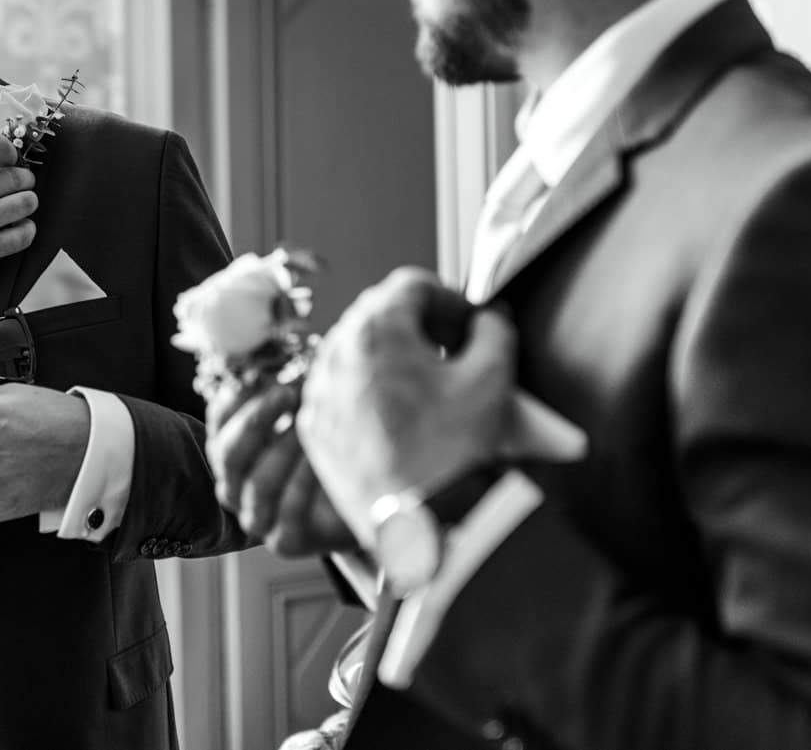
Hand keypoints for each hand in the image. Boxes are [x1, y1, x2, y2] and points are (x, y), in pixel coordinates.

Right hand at [0, 134, 37, 299]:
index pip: (0, 146)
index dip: (10, 155)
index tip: (8, 163)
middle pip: (20, 176)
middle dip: (23, 182)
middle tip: (15, 189)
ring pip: (28, 202)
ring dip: (26, 205)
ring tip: (15, 209)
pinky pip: (25, 234)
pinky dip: (25, 230)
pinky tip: (14, 230)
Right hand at [206, 380, 356, 556]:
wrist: (369, 504)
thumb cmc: (333, 452)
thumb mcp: (310, 415)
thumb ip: (293, 388)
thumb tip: (291, 348)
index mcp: (234, 455)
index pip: (218, 425)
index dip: (234, 398)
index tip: (261, 373)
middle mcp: (236, 489)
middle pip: (229, 455)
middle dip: (256, 420)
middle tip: (286, 393)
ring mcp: (258, 519)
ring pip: (257, 483)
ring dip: (285, 447)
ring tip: (313, 422)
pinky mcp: (285, 541)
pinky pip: (288, 509)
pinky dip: (304, 479)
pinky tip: (322, 457)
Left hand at [297, 267, 517, 547]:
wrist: (419, 525)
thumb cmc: (451, 453)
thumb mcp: (493, 379)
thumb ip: (494, 330)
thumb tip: (489, 318)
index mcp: (377, 330)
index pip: (411, 285)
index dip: (449, 299)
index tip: (468, 324)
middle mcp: (336, 354)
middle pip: (377, 314)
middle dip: (418, 325)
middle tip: (452, 351)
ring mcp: (319, 393)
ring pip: (354, 352)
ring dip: (390, 357)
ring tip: (427, 387)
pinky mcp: (315, 429)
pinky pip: (339, 391)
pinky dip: (366, 392)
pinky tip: (400, 417)